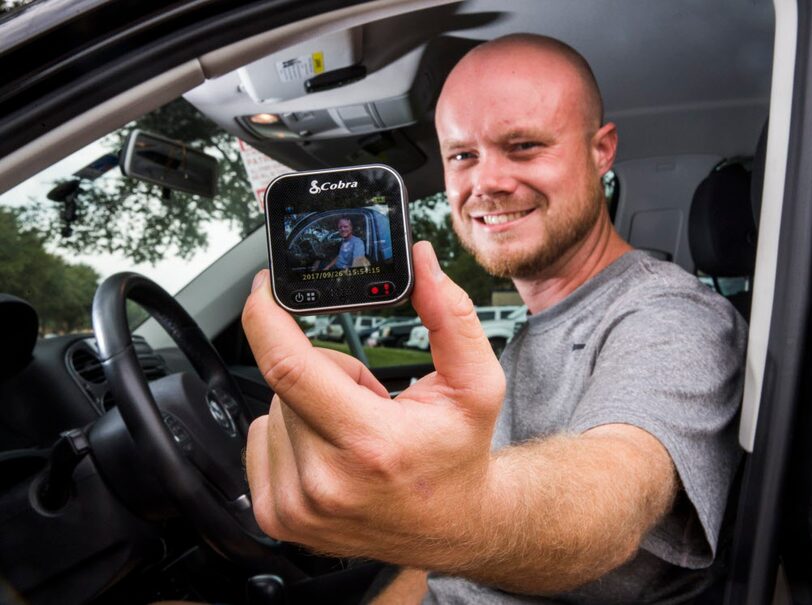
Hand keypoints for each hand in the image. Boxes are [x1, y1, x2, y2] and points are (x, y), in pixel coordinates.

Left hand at [242, 242, 504, 565]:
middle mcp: (324, 481)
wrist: (453, 525)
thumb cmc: (459, 456)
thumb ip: (450, 316)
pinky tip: (330, 452)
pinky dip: (290, 434)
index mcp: (369, 444)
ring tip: (353, 428)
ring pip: (272, 410)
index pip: (289, 368)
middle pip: (286, 382)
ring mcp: (296, 506)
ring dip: (307, 404)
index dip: (266, 317)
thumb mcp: (475, 383)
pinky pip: (260, 441)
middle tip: (365, 395)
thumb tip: (420, 263)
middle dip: (323, 370)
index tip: (265, 290)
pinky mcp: (278, 517)